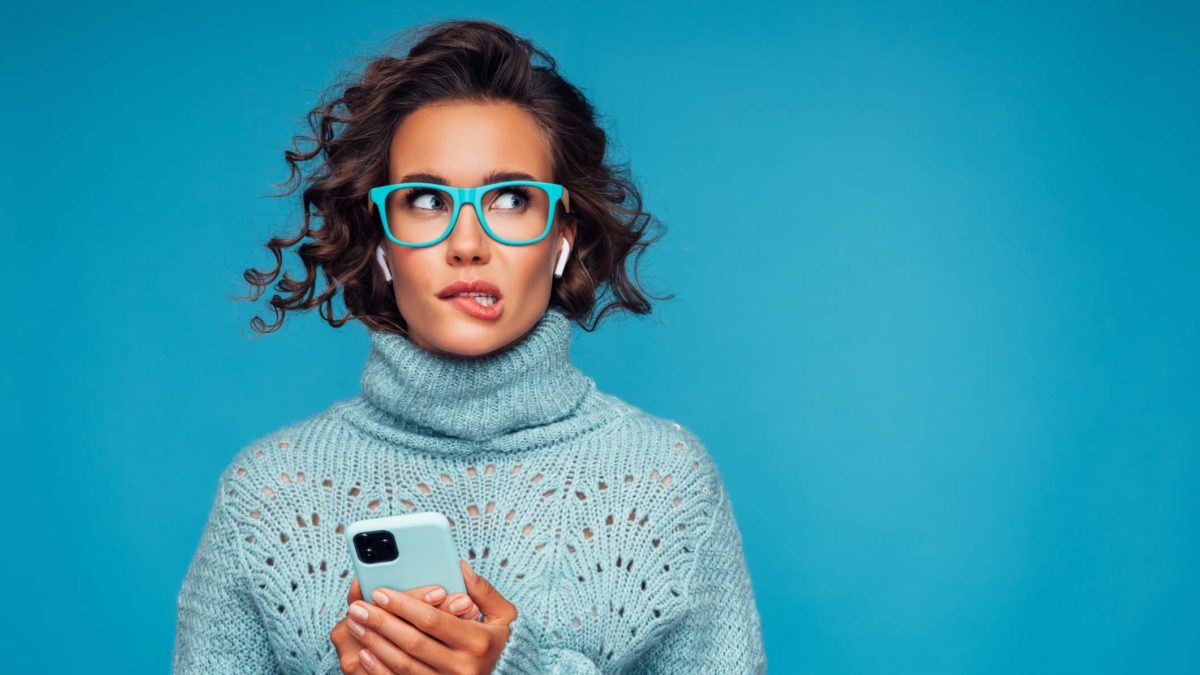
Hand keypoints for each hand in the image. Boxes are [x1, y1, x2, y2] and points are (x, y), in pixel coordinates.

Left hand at [336, 559, 518, 673]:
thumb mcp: (503, 616)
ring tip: (355, 624)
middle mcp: (462, 668)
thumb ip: (483, 591)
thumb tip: (460, 568)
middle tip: (357, 607)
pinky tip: (364, 652)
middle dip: (381, 623)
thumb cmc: (498, 643)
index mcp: (478, 642)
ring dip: (374, 643)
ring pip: (402, 665)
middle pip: (412, 643)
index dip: (404, 606)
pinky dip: (379, 669)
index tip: (380, 592)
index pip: (433, 621)